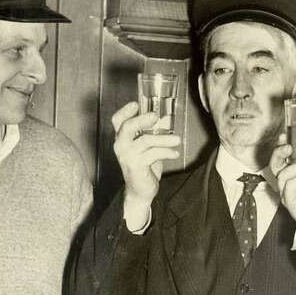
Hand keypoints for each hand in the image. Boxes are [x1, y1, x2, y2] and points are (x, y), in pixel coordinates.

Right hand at [111, 102, 179, 224]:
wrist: (141, 191)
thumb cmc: (144, 167)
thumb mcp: (151, 147)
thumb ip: (156, 132)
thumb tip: (167, 118)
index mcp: (122, 138)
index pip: (118, 121)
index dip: (125, 111)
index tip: (136, 103)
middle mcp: (121, 145)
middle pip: (127, 127)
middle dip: (142, 119)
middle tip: (156, 116)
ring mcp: (127, 156)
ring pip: (145, 140)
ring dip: (164, 139)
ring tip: (177, 140)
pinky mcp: (135, 166)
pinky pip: (153, 154)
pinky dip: (166, 152)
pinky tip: (175, 154)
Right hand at [271, 139, 295, 235]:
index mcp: (295, 171)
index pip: (282, 156)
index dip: (281, 145)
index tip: (286, 135)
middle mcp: (289, 181)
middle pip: (274, 165)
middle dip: (279, 153)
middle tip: (290, 147)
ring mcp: (289, 193)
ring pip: (282, 176)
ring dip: (295, 167)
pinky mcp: (292, 203)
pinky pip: (290, 188)